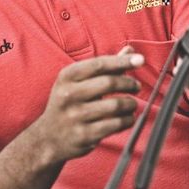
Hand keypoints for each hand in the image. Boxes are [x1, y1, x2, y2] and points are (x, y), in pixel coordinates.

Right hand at [31, 48, 143, 163]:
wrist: (48, 138)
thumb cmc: (69, 103)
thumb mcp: (79, 81)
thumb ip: (105, 66)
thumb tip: (131, 50)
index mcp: (67, 77)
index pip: (100, 64)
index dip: (123, 61)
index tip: (140, 60)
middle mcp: (68, 95)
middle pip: (109, 83)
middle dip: (129, 83)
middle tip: (136, 86)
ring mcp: (75, 116)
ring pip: (115, 105)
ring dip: (130, 104)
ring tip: (131, 104)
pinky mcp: (84, 135)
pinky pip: (115, 124)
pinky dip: (127, 120)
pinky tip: (128, 118)